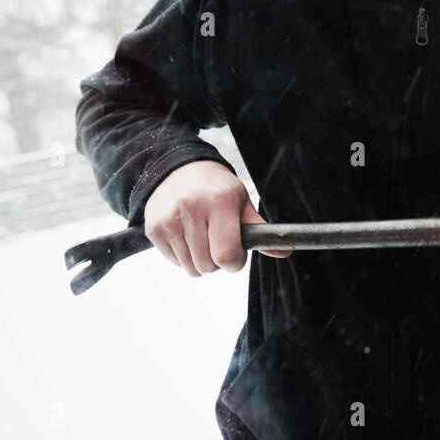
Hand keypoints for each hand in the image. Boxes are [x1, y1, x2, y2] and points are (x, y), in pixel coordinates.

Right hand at [142, 160, 288, 275]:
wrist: (178, 170)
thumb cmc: (216, 189)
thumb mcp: (240, 201)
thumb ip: (260, 230)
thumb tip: (285, 253)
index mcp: (220, 201)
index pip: (227, 255)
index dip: (235, 262)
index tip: (236, 253)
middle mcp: (192, 208)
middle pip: (208, 266)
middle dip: (218, 262)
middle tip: (218, 241)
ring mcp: (169, 219)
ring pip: (191, 269)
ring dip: (200, 261)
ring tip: (202, 237)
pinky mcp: (154, 229)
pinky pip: (175, 263)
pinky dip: (184, 256)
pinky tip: (187, 235)